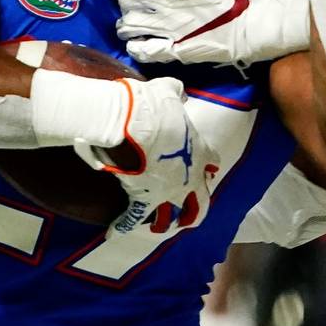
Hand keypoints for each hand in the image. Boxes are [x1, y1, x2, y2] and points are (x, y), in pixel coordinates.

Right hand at [73, 79, 218, 238]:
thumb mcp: (169, 91)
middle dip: (197, 208)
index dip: (208, 163)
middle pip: (202, 200)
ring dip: (168, 223)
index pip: (212, 160)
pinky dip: (122, 227)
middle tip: (191, 212)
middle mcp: (188, 177)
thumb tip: (179, 92)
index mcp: (198, 151)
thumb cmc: (153, 106)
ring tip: (162, 227)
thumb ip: (176, 93)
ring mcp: (167, 192)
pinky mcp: (144, 199)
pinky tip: (113, 234)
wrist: (132, 123)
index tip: (206, 167)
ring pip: (175, 217)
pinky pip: (132, 218)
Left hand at [117, 0, 308, 66]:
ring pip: (128, 26)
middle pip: (127, 1)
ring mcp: (167, 27)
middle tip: (143, 8)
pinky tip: (141, 46)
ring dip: (130, 26)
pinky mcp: (176, 50)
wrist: (266, 15)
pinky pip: (142, 51)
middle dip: (131, 4)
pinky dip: (137, 48)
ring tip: (139, 29)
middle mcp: (163, 0)